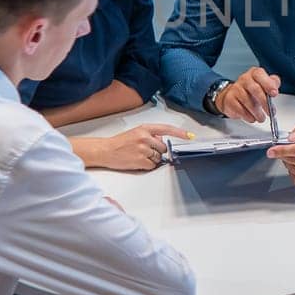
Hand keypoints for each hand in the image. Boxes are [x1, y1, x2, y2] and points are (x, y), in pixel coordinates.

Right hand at [78, 124, 192, 171]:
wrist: (106, 150)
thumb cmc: (120, 142)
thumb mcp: (136, 133)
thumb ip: (150, 135)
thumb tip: (161, 140)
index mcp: (144, 129)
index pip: (166, 129)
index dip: (179, 133)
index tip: (189, 136)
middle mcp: (145, 138)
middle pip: (163, 147)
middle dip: (158, 151)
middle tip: (145, 151)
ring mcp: (143, 150)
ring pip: (159, 158)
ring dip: (152, 159)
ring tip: (139, 155)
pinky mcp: (141, 161)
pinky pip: (153, 165)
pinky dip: (147, 165)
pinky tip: (137, 161)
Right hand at [215, 67, 280, 123]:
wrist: (232, 96)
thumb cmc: (251, 91)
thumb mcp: (264, 84)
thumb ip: (273, 83)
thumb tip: (275, 87)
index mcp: (254, 73)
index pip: (260, 74)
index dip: (268, 84)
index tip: (274, 94)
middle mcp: (244, 79)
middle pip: (255, 89)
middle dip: (264, 102)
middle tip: (270, 112)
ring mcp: (235, 89)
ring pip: (248, 102)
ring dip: (257, 113)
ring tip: (261, 117)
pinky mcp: (229, 99)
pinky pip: (240, 110)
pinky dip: (248, 116)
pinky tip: (252, 117)